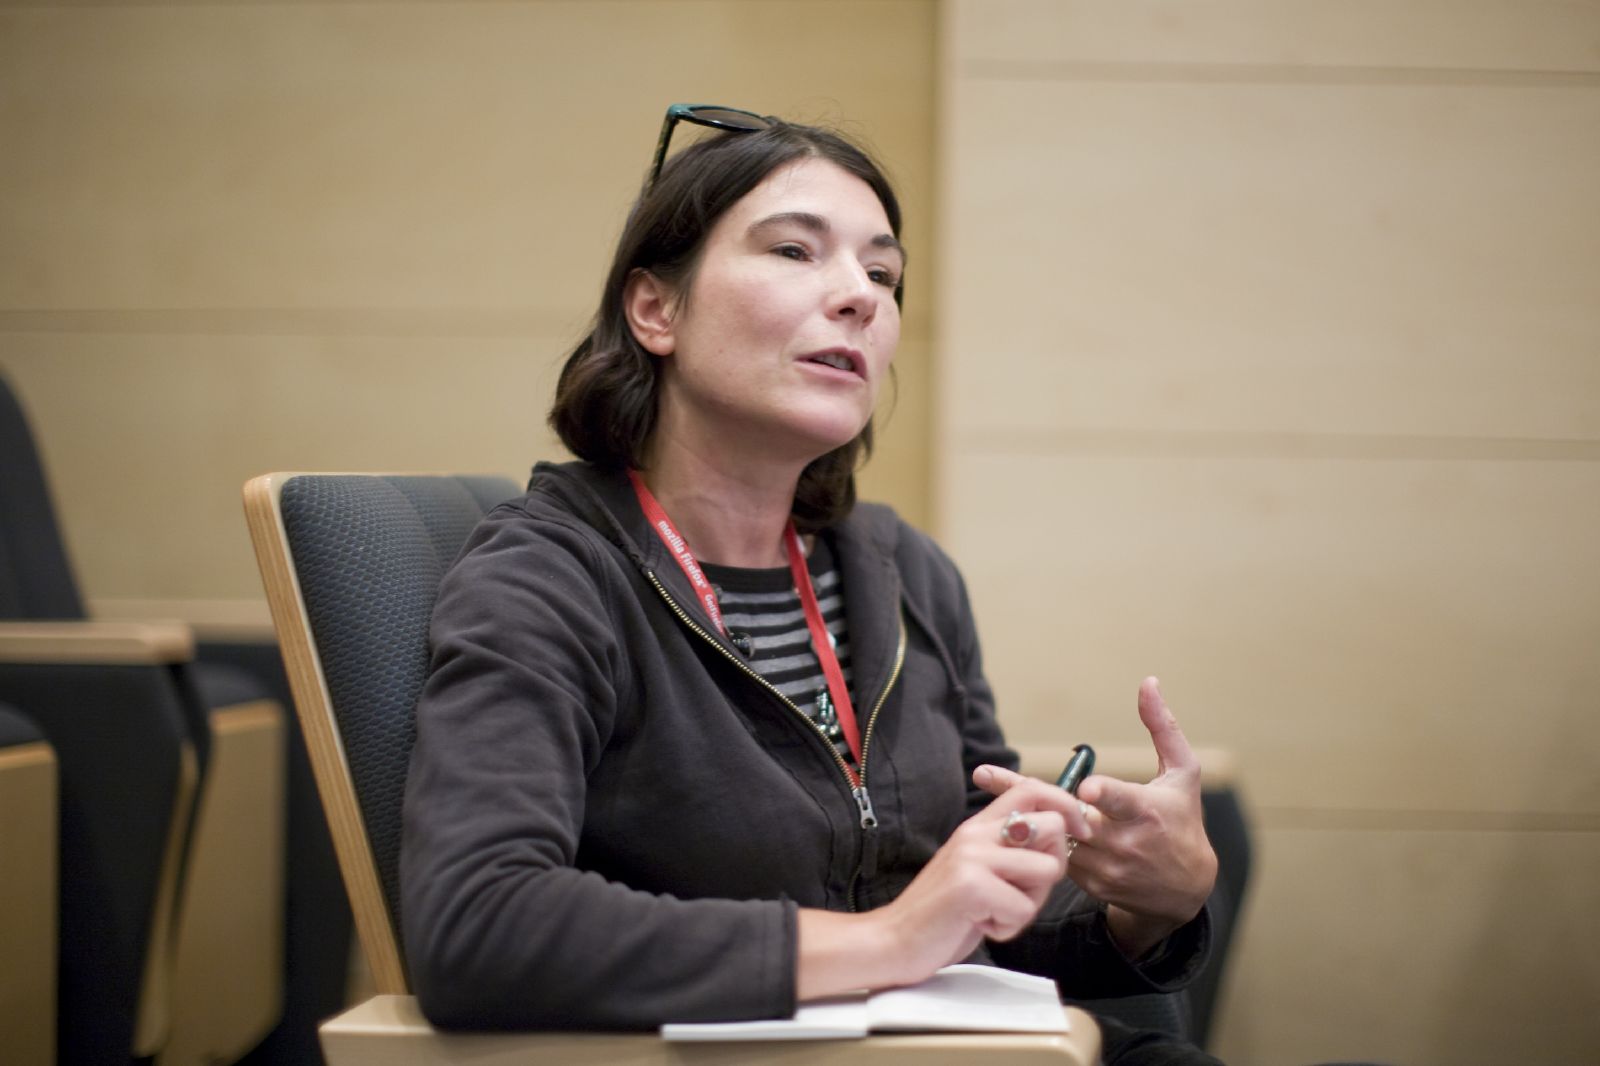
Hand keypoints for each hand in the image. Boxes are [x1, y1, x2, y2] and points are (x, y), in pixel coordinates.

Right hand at [808, 774, 1080, 994]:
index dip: (1067, 804)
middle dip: (1053, 867)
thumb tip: (1062, 836)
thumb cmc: (944, 914)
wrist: (894, 941)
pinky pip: (1024, 908)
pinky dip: (1009, 927)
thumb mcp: (978, 871)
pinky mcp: (971, 885)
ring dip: (1030, 902)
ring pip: (1046, 869)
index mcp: (976, 826)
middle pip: (1052, 827)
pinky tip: (981, 925)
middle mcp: (974, 832)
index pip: (1032, 789)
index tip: (1082, 830)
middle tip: (1021, 894)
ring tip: (996, 912)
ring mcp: (972, 856)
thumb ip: (1010, 852)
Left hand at [977, 678, 1217, 957]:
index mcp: (1145, 810)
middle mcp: (1124, 842)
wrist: (1185, 890)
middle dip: (1029, 796)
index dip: (1102, 793)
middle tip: (983, 774)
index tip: (1086, 788)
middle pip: (1069, 815)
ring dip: (1031, 815)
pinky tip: (1027, 824)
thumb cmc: (1183, 819)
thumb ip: (1162, 728)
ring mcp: (1106, 868)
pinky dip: (1041, 838)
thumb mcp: (1182, 773)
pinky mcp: (1092, 885)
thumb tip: (1148, 682)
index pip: (1119, 800)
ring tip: (1001, 794)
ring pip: (1055, 835)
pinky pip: (1055, 857)